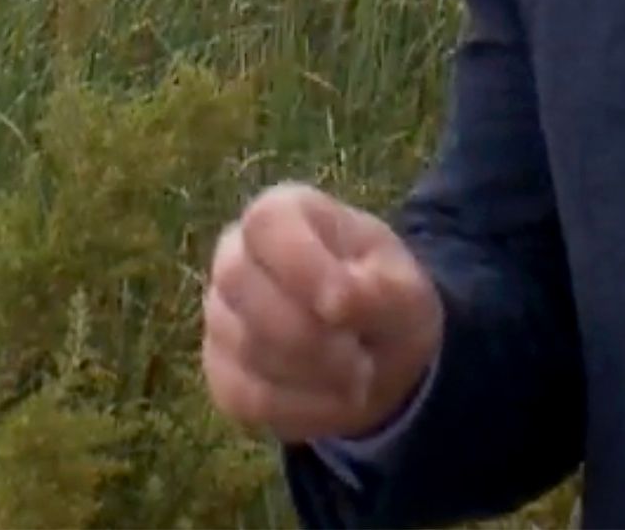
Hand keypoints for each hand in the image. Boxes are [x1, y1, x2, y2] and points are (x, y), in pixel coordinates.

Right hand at [202, 181, 445, 443]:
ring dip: (314, 376)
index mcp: (286, 214)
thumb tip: (333, 304)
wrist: (379, 352)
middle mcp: (239, 255)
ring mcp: (222, 314)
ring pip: (246, 348)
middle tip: (361, 362)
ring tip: (358, 377)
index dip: (300, 266)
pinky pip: (245, 396)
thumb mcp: (404, 291)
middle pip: (240, 284)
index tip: (341, 307)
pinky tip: (334, 401)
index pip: (266, 224)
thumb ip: (373, 292)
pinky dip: (300, 410)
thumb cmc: (389, 301)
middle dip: (308, 335)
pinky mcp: (220, 369)